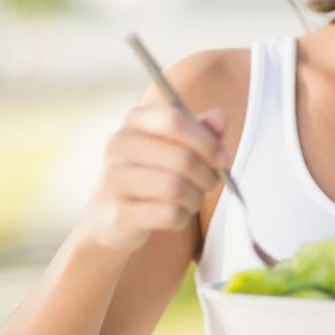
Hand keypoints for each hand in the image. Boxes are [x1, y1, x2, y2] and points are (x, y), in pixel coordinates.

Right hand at [78, 101, 229, 254]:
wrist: (112, 218)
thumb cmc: (154, 173)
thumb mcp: (179, 146)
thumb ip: (203, 130)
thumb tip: (220, 117)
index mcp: (136, 120)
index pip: (174, 120)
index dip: (206, 141)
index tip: (222, 159)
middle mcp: (118, 145)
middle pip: (183, 158)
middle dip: (207, 176)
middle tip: (209, 184)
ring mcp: (113, 180)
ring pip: (176, 188)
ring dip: (195, 198)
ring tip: (193, 199)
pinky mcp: (116, 214)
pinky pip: (168, 214)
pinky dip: (182, 217)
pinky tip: (177, 215)